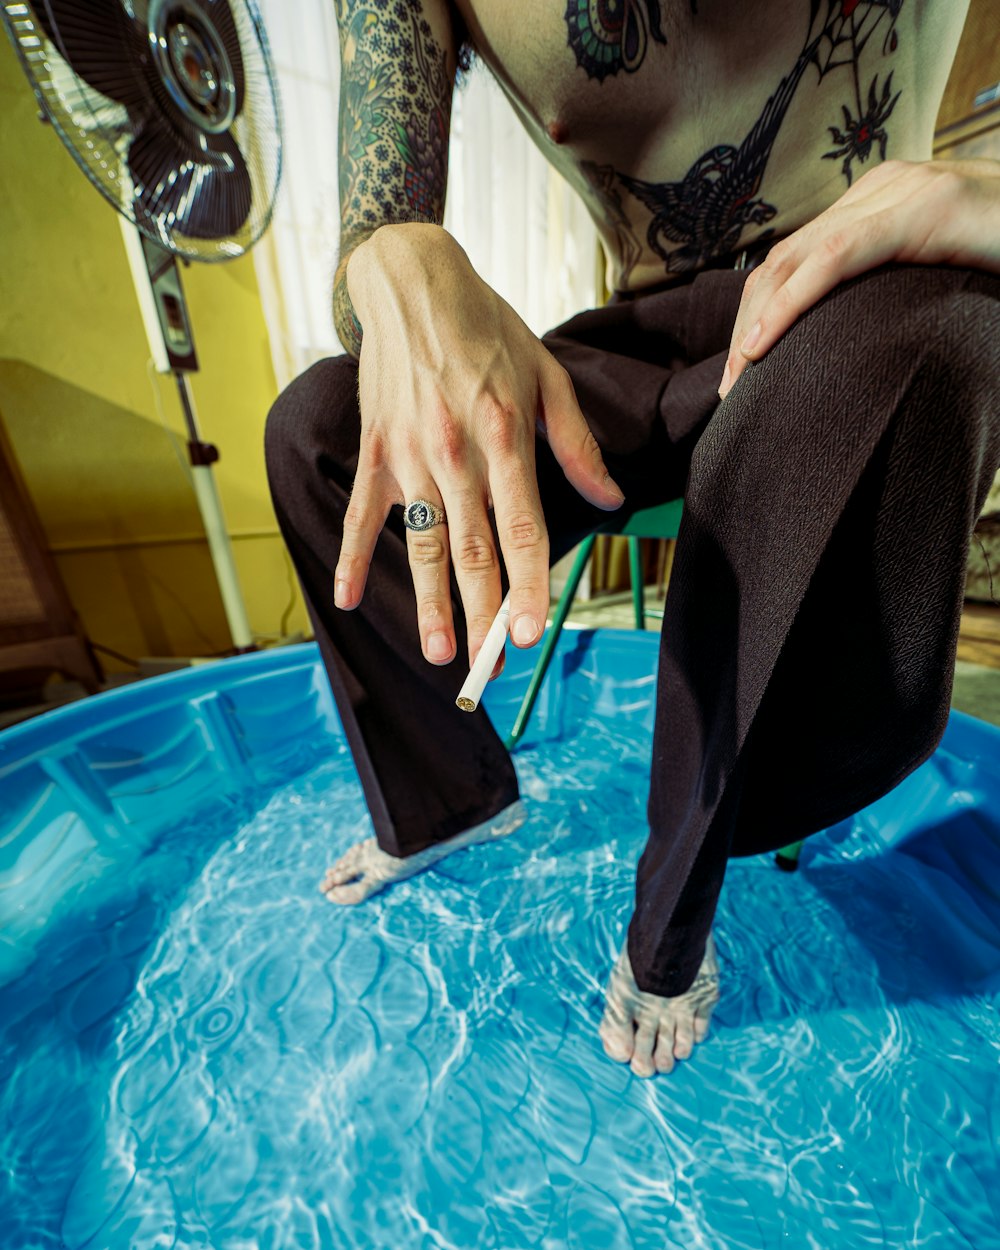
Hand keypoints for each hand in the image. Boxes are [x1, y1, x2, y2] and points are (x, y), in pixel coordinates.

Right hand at [335, 223, 623, 669]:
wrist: (412, 283)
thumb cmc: (486, 328)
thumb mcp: (545, 374)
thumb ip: (575, 444)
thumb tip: (607, 500)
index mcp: (503, 437)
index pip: (521, 528)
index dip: (528, 585)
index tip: (531, 634)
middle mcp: (455, 453)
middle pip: (471, 550)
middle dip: (484, 613)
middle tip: (491, 667)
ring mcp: (409, 455)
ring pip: (422, 543)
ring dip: (429, 602)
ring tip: (440, 652)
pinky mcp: (376, 451)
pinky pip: (360, 513)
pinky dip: (352, 556)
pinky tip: (348, 597)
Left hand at [720, 158, 999, 398]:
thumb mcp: (932, 283)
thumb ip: (886, 302)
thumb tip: (848, 359)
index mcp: (875, 206)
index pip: (792, 263)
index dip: (756, 319)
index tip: (741, 377)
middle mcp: (877, 190)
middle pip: (781, 262)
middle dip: (745, 328)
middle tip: (732, 392)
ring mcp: (898, 192)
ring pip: (795, 259)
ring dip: (756, 325)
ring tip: (740, 382)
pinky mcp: (921, 207)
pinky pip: (835, 257)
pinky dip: (790, 305)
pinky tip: (762, 346)